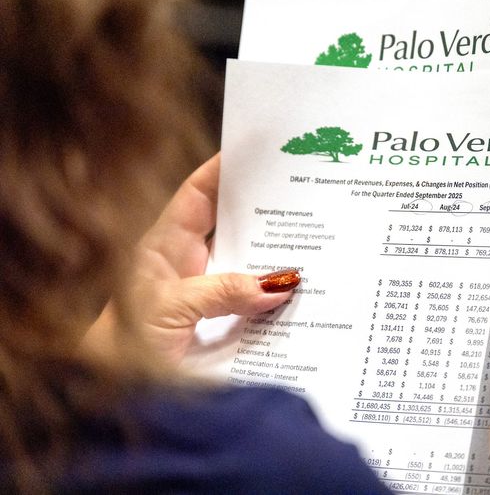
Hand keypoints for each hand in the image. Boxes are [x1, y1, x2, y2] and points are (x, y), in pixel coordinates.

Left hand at [85, 153, 299, 364]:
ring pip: (248, 264)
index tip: (257, 151)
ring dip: (277, 259)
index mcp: (164, 246)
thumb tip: (279, 283)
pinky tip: (303, 295)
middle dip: (264, 211)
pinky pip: (254, 302)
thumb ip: (222, 291)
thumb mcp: (170, 309)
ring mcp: (206, 294)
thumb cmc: (123, 345)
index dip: (223, 170)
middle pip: (231, 226)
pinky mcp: (221, 324)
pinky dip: (276, 299)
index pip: (197, 195)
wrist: (114, 398)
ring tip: (315, 242)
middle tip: (303, 194)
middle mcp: (188, 265)